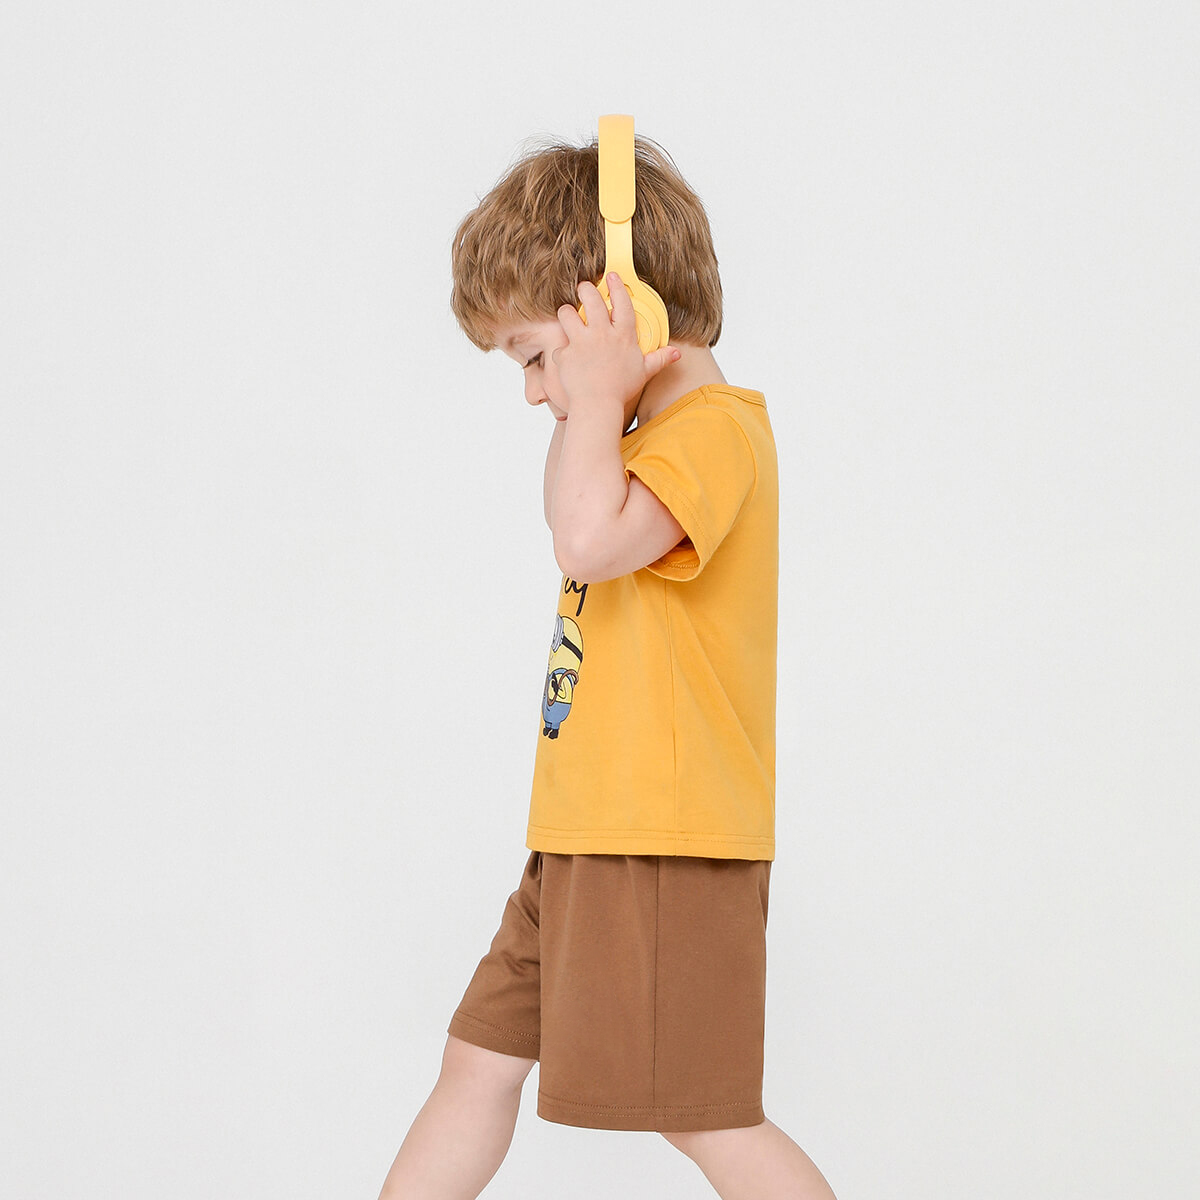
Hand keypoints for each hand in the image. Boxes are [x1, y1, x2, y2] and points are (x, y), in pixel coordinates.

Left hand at [552, 272, 678, 416]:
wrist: (598, 405)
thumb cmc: (621, 390)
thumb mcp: (644, 372)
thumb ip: (659, 359)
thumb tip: (675, 354)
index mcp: (622, 336)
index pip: (621, 302)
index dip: (617, 286)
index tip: (612, 276)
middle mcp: (601, 334)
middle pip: (591, 298)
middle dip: (586, 288)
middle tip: (584, 288)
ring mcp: (581, 342)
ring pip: (567, 313)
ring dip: (567, 312)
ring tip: (568, 315)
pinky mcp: (565, 354)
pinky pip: (559, 347)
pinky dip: (562, 352)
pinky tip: (566, 358)